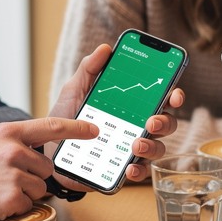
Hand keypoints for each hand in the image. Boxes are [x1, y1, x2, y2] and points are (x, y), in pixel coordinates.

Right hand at [0, 116, 98, 220]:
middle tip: (4, 180)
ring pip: (39, 189)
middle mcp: (13, 150)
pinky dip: (14, 209)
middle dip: (32, 177)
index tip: (94, 130)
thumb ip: (9, 139)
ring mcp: (13, 174)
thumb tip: (29, 143)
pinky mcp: (10, 198)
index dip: (76, 128)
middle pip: (45, 168)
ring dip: (23, 194)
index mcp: (7, 132)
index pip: (51, 127)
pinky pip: (27, 206)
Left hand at [48, 43, 181, 186]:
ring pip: (158, 148)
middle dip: (164, 122)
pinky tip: (129, 167)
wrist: (47, 150)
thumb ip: (89, 68)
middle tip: (151, 121)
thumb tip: (105, 48)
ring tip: (136, 145)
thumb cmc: (65, 117)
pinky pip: (139, 172)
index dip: (174, 95)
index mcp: (132, 105)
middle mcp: (137, 127)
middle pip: (166, 123)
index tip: (174, 94)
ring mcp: (132, 150)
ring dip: (152, 146)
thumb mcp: (75, 89)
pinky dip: (138, 170)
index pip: (161, 98)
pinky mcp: (121, 171)